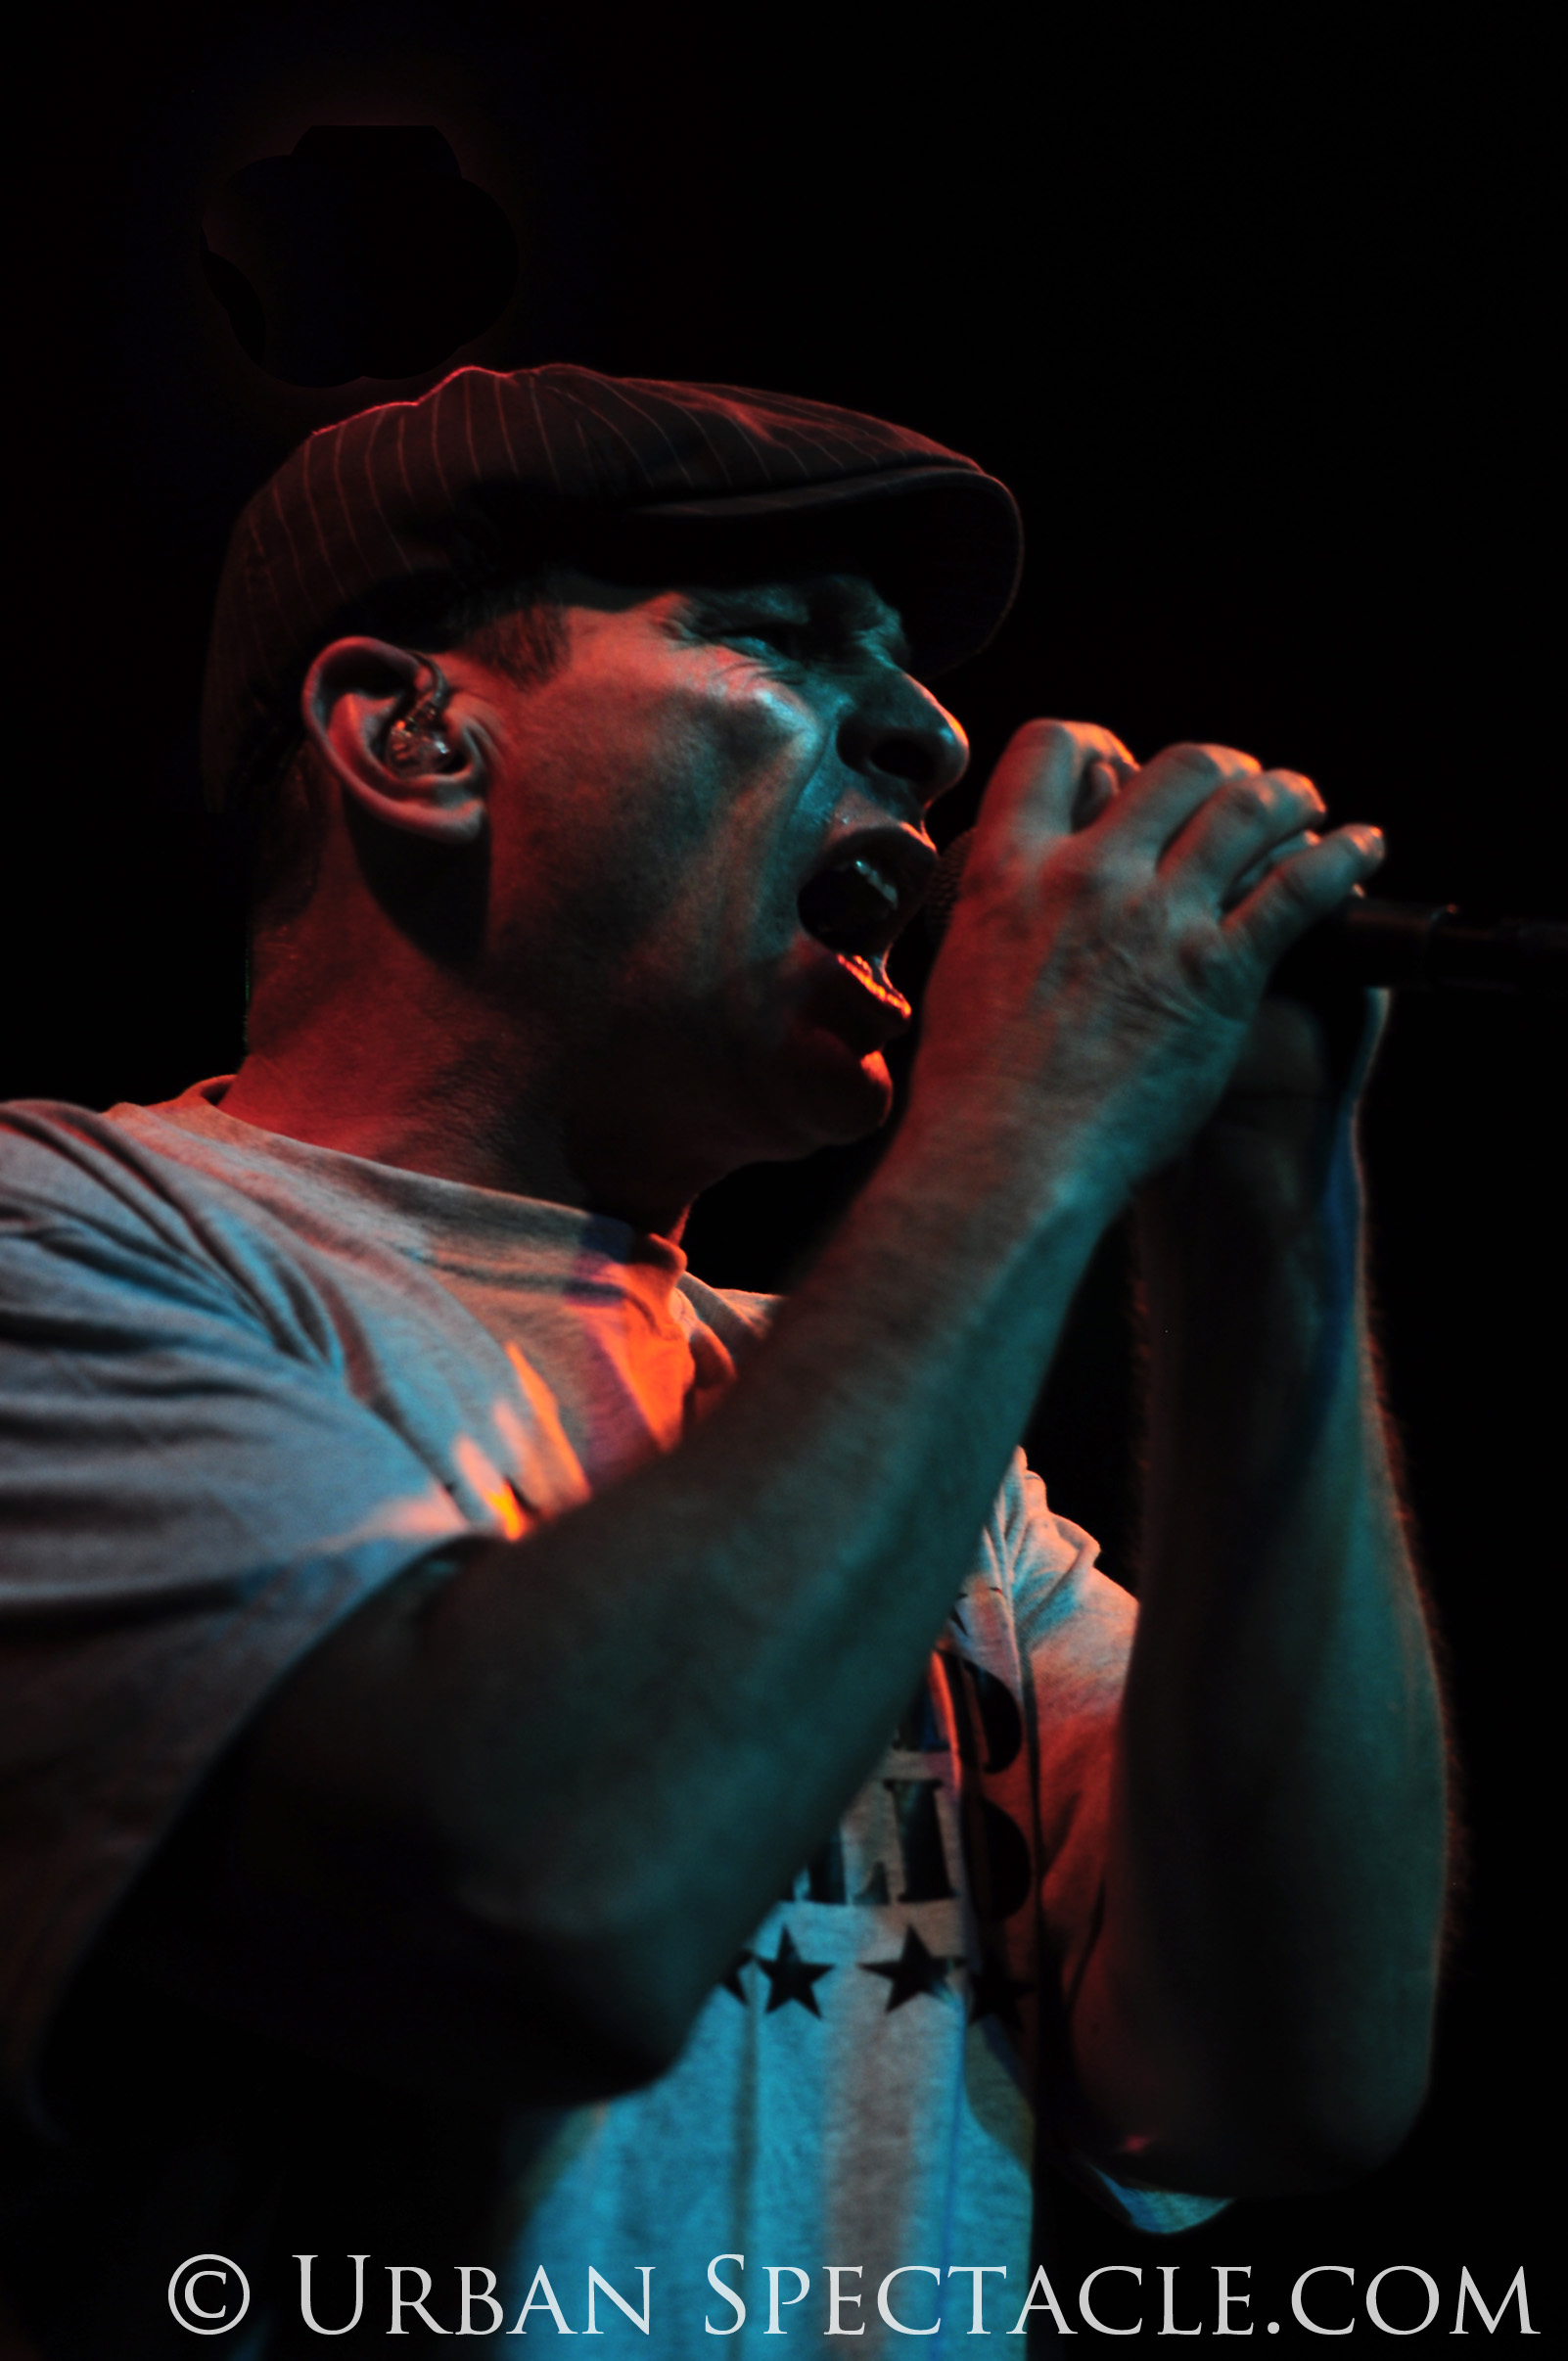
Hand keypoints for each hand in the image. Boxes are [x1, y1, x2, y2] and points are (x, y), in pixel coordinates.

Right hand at [912, 720, 1386, 1205]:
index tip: (1120, 765)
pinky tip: (1361, 847)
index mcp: (1009, 872)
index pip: (1051, 750)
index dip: (1096, 743)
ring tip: (1302, 803)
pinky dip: (1341, 856)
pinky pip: (1301, 887)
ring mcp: (1158, 920)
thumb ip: (1000, 919)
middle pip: (1173, 768)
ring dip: (1285, 795)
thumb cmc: (975, 1092)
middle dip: (1216, 769)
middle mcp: (1088, 877)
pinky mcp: (1220, 972)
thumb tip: (1016, 903)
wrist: (1008, 1160)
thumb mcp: (961, 972)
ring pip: (1244, 808)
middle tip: (1234, 787)